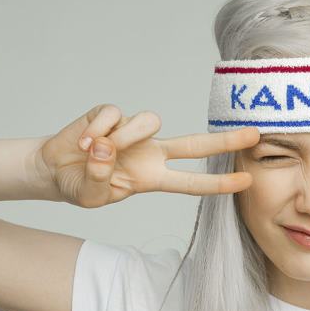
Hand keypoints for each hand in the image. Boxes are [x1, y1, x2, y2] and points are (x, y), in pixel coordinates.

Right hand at [35, 103, 258, 207]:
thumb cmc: (80, 186)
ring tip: (94, 152)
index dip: (219, 183)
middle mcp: (151, 153)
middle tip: (255, 134)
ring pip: (149, 121)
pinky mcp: (111, 114)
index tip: (246, 181)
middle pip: (195, 144)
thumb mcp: (92, 195)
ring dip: (123, 137)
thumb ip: (101, 178)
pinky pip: (113, 115)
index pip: (192, 182)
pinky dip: (96, 130)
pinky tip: (80, 143)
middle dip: (225, 141)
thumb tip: (106, 147)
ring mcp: (133, 132)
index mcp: (153, 179)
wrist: (54, 169)